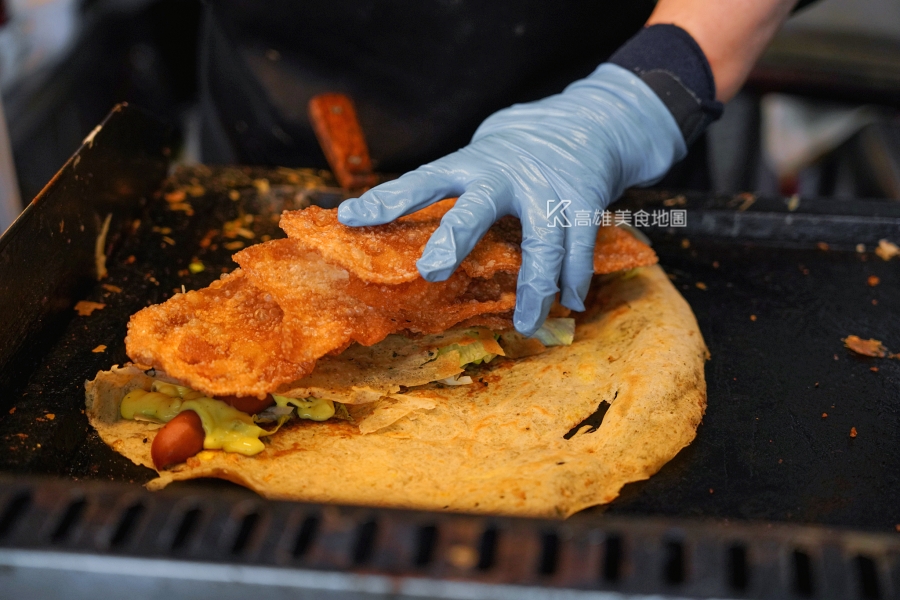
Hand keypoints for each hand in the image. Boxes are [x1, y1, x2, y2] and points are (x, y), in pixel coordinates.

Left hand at [338, 64, 685, 334]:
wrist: (587, 120)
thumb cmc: (516, 152)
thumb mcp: (480, 161)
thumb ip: (451, 193)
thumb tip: (397, 228)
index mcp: (470, 164)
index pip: (421, 181)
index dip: (386, 200)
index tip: (348, 217)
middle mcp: (504, 175)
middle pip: (475, 208)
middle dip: (452, 240)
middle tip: (429, 271)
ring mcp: (547, 187)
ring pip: (542, 241)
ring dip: (535, 285)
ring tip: (526, 324)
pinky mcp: (584, 199)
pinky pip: (579, 246)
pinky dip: (574, 278)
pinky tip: (570, 303)